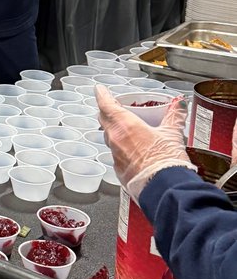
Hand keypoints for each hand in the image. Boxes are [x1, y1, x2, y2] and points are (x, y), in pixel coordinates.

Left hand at [95, 84, 191, 198]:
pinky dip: (122, 149)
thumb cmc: (166, 162)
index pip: (106, 105)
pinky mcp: (118, 170)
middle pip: (104, 120)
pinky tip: (133, 151)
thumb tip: (179, 105)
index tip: (100, 89)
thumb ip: (175, 116)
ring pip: (109, 138)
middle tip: (113, 107)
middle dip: (107, 112)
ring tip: (126, 129)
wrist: (164, 189)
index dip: (102, 95)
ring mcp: (115, 156)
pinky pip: (116, 155)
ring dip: (115, 131)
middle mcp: (115, 140)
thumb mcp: (173, 134)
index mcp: (125, 126)